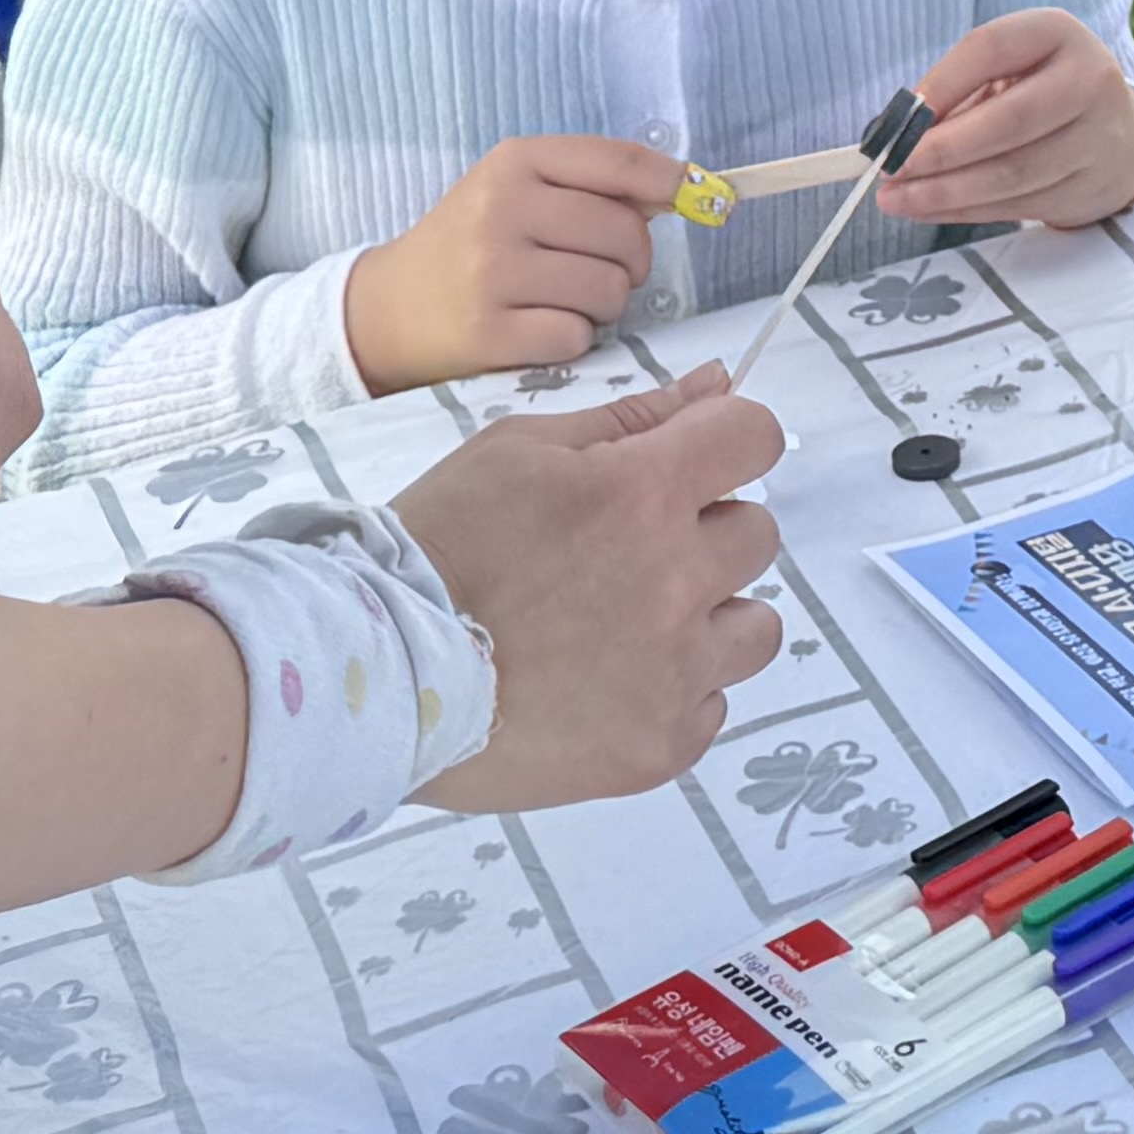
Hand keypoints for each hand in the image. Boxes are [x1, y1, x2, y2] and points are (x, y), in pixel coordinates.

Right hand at [339, 135, 688, 388]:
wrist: (390, 308)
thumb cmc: (472, 244)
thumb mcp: (518, 190)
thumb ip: (596, 185)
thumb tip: (687, 189)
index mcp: (516, 161)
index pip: (620, 163)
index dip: (675, 183)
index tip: (706, 200)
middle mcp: (502, 209)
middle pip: (627, 236)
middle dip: (632, 261)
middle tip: (600, 270)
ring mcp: (493, 273)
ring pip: (610, 291)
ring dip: (603, 305)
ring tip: (563, 299)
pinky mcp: (490, 333)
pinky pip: (578, 337)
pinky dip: (573, 339)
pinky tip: (540, 329)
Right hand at [401, 363, 793, 809]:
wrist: (376, 674)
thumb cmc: (438, 546)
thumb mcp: (518, 451)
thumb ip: (632, 418)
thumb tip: (718, 385)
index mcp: (642, 494)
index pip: (753, 438)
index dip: (725, 443)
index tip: (690, 466)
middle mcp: (676, 582)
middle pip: (757, 534)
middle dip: (703, 531)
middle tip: (626, 554)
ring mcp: (674, 673)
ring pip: (755, 627)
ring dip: (709, 617)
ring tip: (629, 627)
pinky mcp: (660, 747)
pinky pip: (712, 704)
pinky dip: (675, 691)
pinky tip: (607, 684)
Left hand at [881, 9, 1133, 229]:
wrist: (1121, 135)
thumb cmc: (1041, 93)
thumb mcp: (1010, 69)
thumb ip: (958, 92)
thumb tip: (893, 132)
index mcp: (1059, 33)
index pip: (992, 49)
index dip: (941, 83)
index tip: (897, 118)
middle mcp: (1090, 80)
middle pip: (1009, 120)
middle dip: (941, 150)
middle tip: (891, 167)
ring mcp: (1099, 138)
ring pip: (1013, 173)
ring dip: (945, 191)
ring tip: (895, 198)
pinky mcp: (1093, 188)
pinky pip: (1019, 205)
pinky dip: (966, 210)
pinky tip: (929, 209)